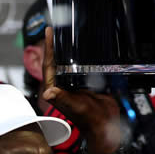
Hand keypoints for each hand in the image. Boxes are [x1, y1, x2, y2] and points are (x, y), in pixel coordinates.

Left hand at [41, 28, 124, 153]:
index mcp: (57, 89)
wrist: (106, 125)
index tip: (49, 32)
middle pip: (58, 60)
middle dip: (57, 45)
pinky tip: (88, 48)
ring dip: (69, 50)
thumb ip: (63, 99)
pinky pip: (84, 67)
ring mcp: (76, 83)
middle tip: (58, 28)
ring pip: (70, 63)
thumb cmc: (88, 120)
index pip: (49, 64)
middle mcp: (64, 85)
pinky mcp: (88, 83)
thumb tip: (48, 93)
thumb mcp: (75, 106)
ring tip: (70, 34)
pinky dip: (85, 57)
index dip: (48, 48)